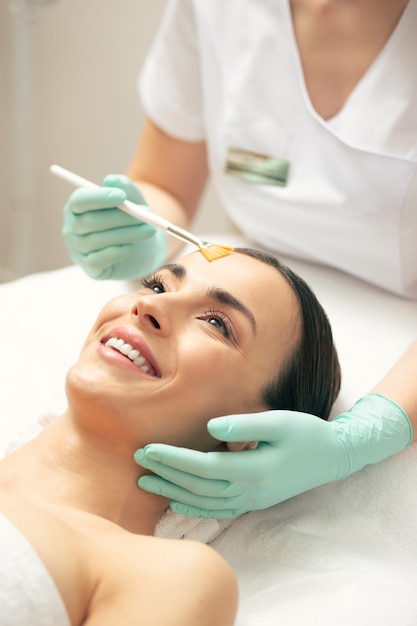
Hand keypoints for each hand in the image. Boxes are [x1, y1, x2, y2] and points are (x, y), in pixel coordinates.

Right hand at [62, 174, 167, 279]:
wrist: (141, 249)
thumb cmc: (131, 220)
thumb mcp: (132, 200)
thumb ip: (124, 187)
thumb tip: (112, 180)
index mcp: (76, 208)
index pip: (79, 201)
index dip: (99, 198)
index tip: (122, 197)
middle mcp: (72, 229)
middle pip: (90, 222)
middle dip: (121, 218)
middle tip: (146, 215)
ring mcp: (78, 251)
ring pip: (97, 241)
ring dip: (127, 234)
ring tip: (149, 230)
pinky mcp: (90, 270)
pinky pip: (98, 261)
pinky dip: (116, 253)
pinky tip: (130, 246)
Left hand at [134, 394, 411, 518]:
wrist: (333, 457)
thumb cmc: (306, 433)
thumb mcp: (279, 421)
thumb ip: (244, 425)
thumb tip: (211, 427)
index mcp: (254, 470)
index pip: (203, 468)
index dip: (173, 460)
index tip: (148, 449)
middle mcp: (250, 491)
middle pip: (197, 487)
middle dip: (166, 474)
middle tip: (138, 462)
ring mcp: (252, 500)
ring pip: (204, 502)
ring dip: (173, 492)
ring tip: (146, 481)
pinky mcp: (254, 501)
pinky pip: (217, 510)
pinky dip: (194, 507)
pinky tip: (177, 502)